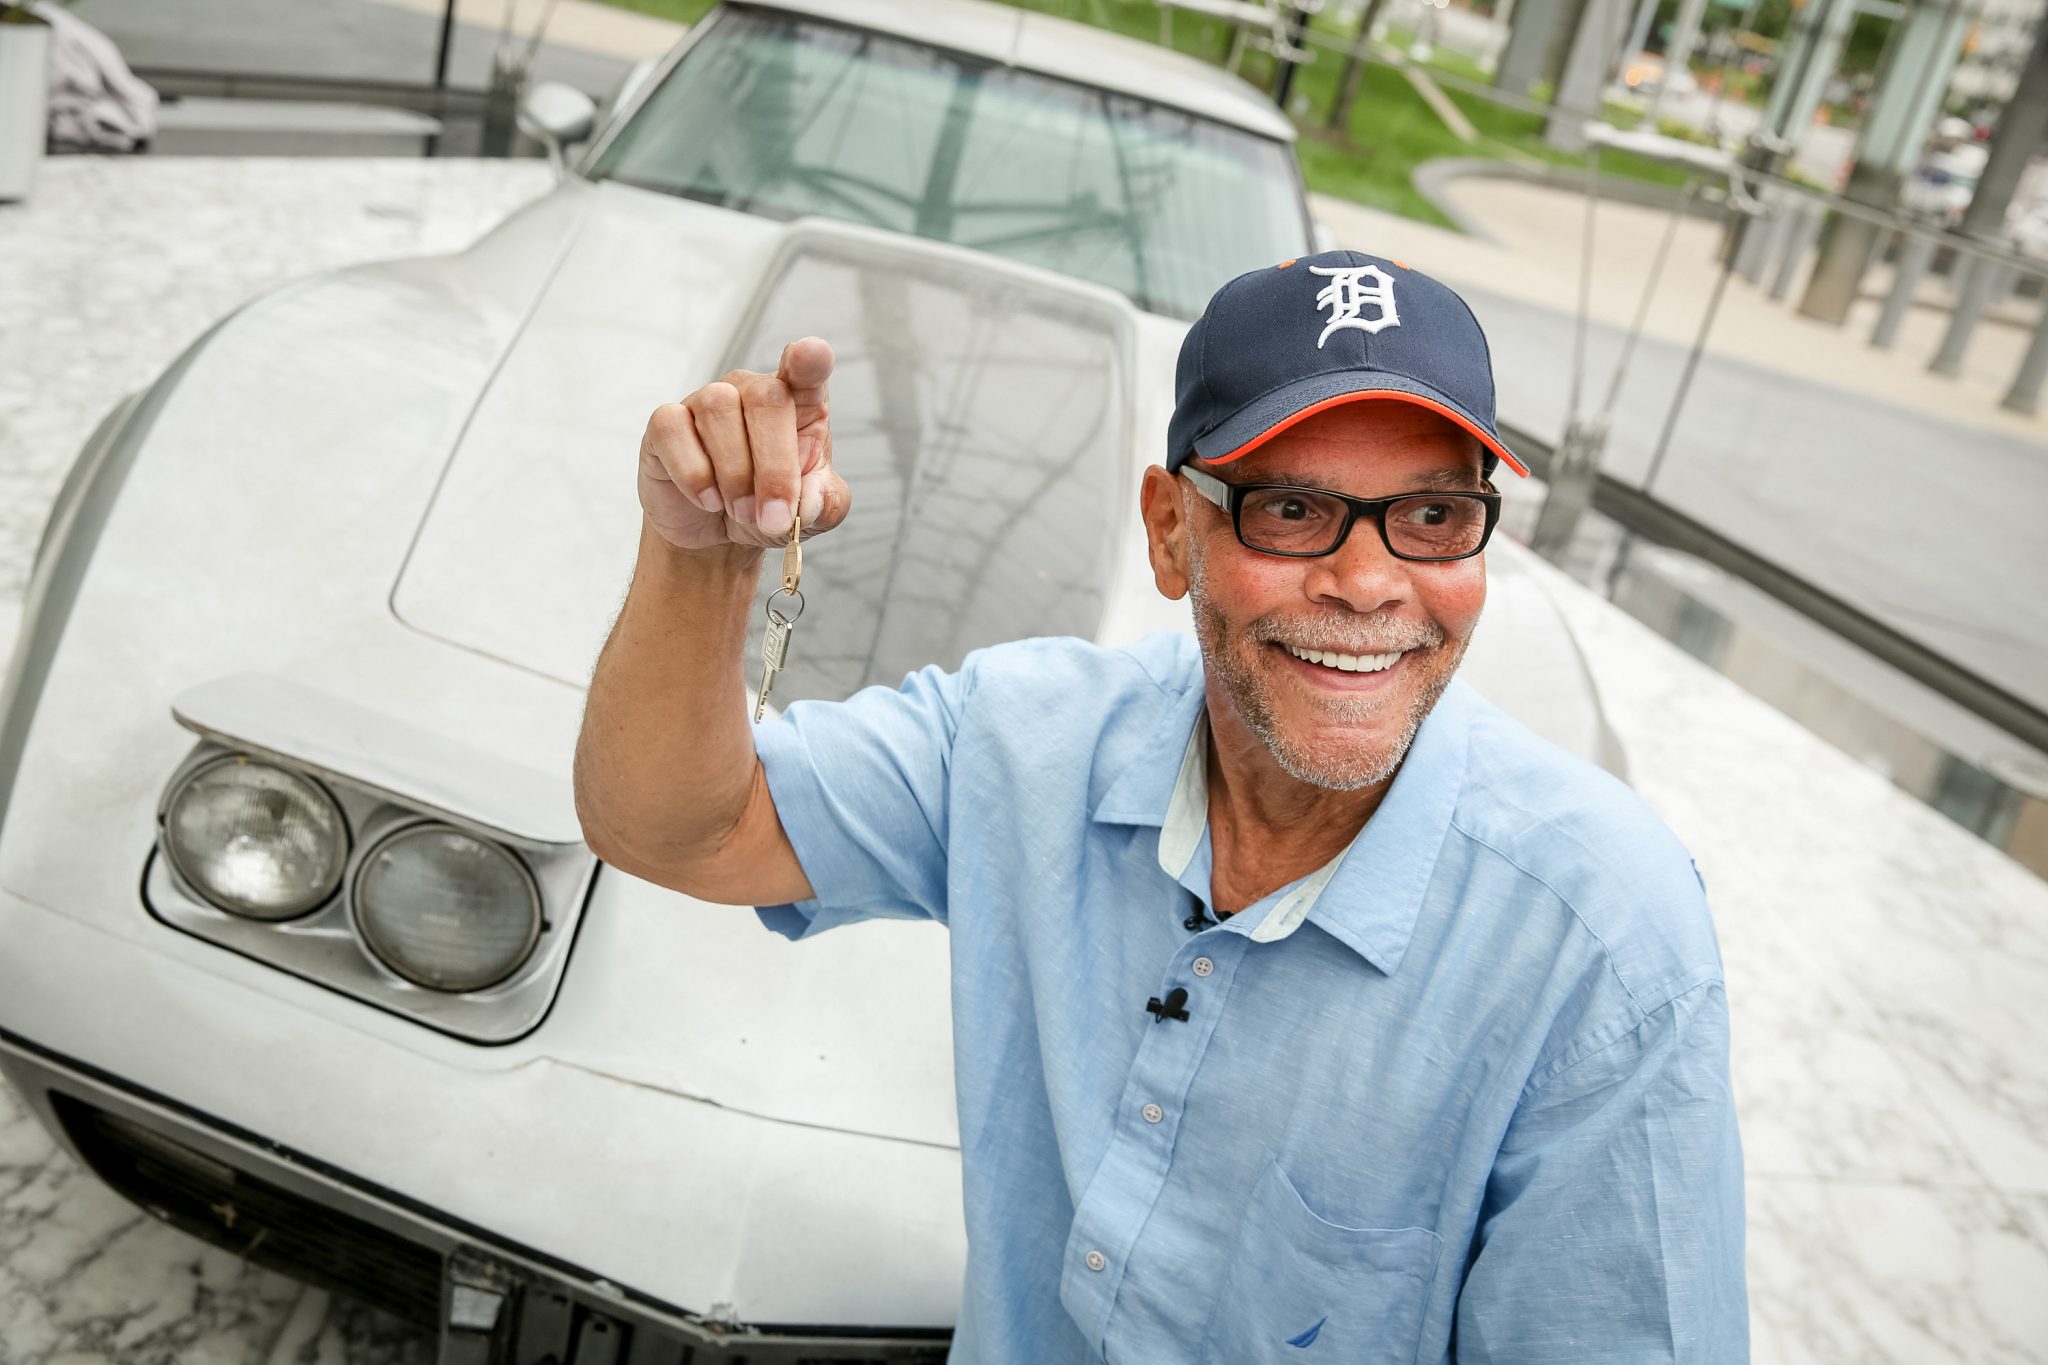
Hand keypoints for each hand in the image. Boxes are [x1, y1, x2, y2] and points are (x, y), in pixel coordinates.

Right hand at [638, 335, 849, 551]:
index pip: (806, 368)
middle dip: (774, 468)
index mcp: (800, 403)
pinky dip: (694, 475)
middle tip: (773, 517)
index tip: (813, 353)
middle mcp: (751, 390)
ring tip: (741, 512)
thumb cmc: (768, 507)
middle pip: (766, 398)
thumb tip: (808, 499)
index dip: (810, 359)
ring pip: (719, 411)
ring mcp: (706, 401)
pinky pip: (674, 431)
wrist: (716, 532)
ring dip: (735, 476)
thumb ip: (824, 503)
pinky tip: (707, 500)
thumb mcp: (810, 514)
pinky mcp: (665, 423)